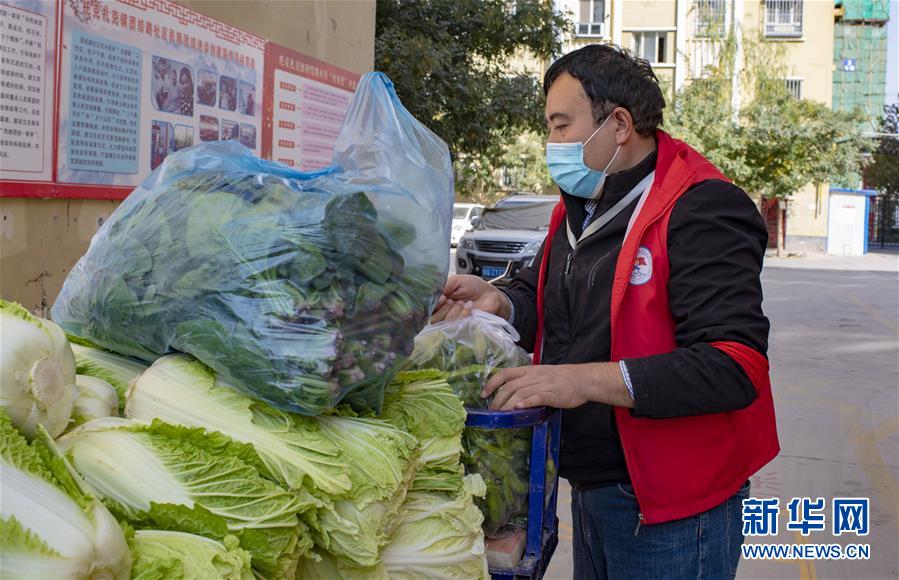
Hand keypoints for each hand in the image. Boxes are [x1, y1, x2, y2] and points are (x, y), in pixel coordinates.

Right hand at [430, 275, 511, 322]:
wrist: (490, 295)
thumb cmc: (474, 287)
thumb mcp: (456, 280)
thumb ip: (442, 286)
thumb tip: (433, 295)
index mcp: (439, 302)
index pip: (427, 309)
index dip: (434, 305)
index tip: (443, 297)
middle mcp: (444, 314)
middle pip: (434, 318)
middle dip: (444, 308)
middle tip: (454, 300)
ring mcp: (453, 322)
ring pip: (445, 322)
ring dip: (455, 310)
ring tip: (463, 302)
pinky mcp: (463, 328)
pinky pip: (457, 326)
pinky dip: (464, 314)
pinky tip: (469, 307)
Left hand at [483, 363, 633, 410]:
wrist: (582, 379)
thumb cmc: (562, 379)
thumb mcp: (542, 375)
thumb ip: (528, 382)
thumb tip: (514, 396)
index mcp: (529, 370)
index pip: (505, 373)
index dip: (492, 383)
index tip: (484, 393)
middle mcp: (533, 376)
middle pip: (509, 386)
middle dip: (497, 399)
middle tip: (492, 411)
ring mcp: (541, 384)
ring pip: (519, 393)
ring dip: (507, 405)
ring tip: (500, 415)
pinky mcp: (550, 394)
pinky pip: (535, 397)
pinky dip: (525, 403)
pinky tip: (517, 409)